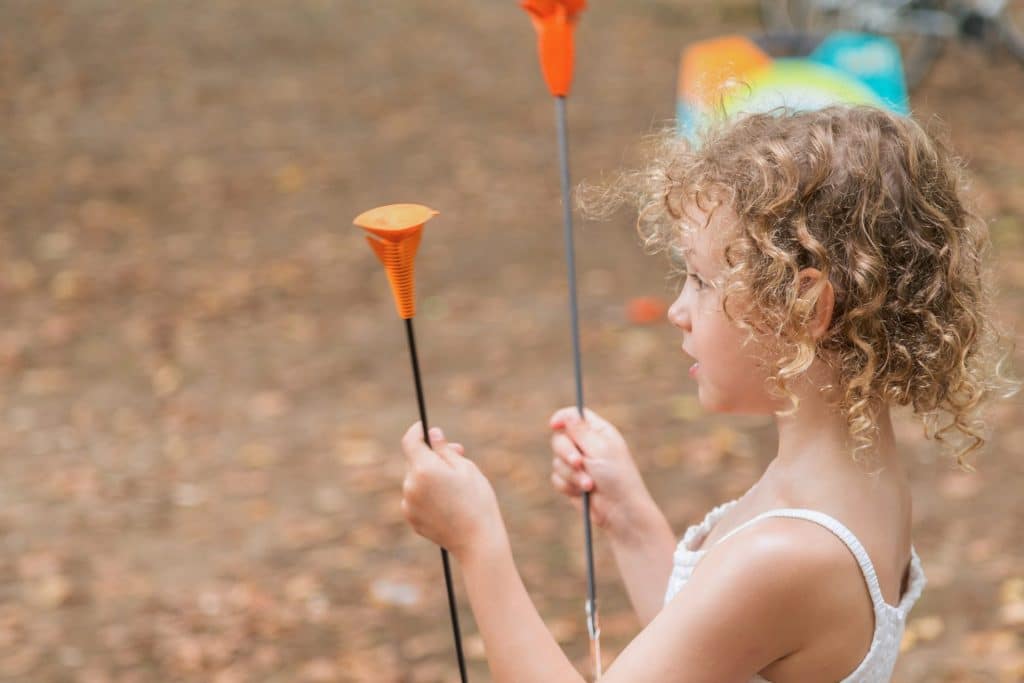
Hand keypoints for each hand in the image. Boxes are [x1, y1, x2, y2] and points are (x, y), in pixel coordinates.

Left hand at [400, 422, 502, 561]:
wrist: (477, 541)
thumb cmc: (477, 500)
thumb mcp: (466, 468)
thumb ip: (445, 450)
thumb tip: (432, 434)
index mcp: (424, 468)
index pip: (410, 441)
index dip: (417, 431)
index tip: (425, 428)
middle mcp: (411, 485)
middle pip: (414, 460)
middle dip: (430, 455)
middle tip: (457, 454)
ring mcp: (408, 503)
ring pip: (415, 480)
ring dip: (429, 476)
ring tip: (456, 485)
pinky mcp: (411, 518)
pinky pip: (415, 498)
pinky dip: (427, 494)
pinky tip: (448, 502)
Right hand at [549, 407, 653, 536]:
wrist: (620, 512)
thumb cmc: (616, 478)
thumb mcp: (600, 449)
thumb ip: (580, 431)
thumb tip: (566, 414)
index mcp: (599, 433)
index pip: (575, 416)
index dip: (562, 418)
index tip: (554, 425)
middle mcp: (587, 446)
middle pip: (560, 438)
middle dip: (566, 452)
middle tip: (579, 463)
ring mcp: (578, 465)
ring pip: (556, 461)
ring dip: (571, 474)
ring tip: (590, 485)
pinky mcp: (571, 483)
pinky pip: (556, 478)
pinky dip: (568, 486)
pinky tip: (582, 493)